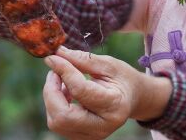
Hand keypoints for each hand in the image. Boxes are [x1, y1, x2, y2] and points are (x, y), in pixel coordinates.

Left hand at [43, 46, 171, 139]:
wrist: (133, 98)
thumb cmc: (122, 79)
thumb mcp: (108, 64)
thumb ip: (82, 60)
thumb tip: (56, 53)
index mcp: (114, 105)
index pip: (80, 90)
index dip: (63, 71)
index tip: (53, 57)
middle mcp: (103, 126)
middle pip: (63, 116)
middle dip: (51, 91)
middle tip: (54, 71)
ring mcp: (92, 135)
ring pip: (56, 122)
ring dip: (52, 98)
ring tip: (62, 81)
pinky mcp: (82, 137)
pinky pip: (58, 124)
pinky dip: (55, 106)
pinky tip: (66, 93)